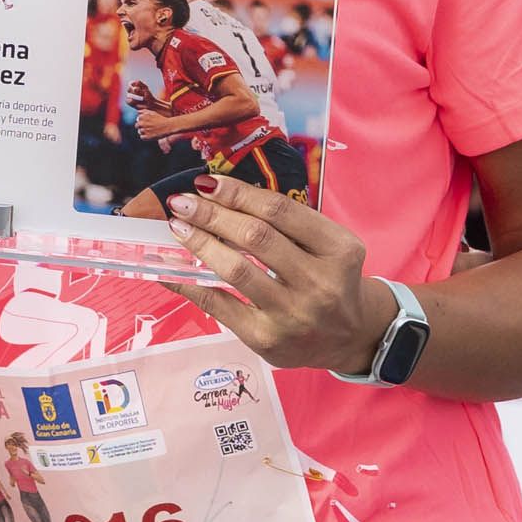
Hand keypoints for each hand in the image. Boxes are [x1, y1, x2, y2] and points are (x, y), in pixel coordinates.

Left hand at [163, 172, 384, 374]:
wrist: (350, 337)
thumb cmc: (331, 280)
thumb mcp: (328, 246)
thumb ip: (289, 224)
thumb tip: (223, 197)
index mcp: (339, 249)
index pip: (280, 211)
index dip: (239, 193)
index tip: (208, 183)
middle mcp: (319, 282)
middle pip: (256, 237)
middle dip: (212, 214)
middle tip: (182, 202)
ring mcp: (292, 314)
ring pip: (236, 269)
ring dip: (200, 243)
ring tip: (178, 227)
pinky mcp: (267, 339)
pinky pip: (219, 305)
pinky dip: (190, 284)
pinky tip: (171, 270)